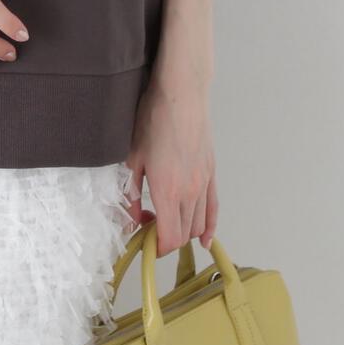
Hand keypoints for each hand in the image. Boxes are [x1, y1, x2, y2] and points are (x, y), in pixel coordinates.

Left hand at [124, 64, 218, 254]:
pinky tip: (204, 238)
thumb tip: (130, 220)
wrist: (181, 97)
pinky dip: (209, 227)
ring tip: (166, 221)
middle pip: (183, 234)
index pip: (169, 238)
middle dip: (165, 238)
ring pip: (198, 224)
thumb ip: (130, 194)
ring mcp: (203, 184)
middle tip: (148, 226)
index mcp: (167, 191)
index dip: (157, 248)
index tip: (144, 241)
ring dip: (182, 232)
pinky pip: (213, 209)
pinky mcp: (211, 174)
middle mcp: (189, 192)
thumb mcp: (132, 157)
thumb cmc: (152, 121)